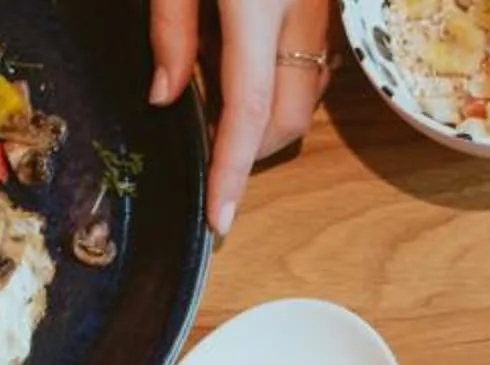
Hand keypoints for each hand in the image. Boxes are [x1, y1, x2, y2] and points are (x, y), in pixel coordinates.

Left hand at [149, 0, 337, 235]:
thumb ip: (170, 27)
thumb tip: (163, 96)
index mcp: (258, 5)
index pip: (249, 108)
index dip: (232, 169)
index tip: (219, 218)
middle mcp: (301, 13)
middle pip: (290, 117)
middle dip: (253, 149)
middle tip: (209, 141)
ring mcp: (322, 8)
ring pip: (307, 95)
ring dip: (269, 117)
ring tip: (221, 95)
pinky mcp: (326, 2)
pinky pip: (312, 63)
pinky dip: (282, 83)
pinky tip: (245, 60)